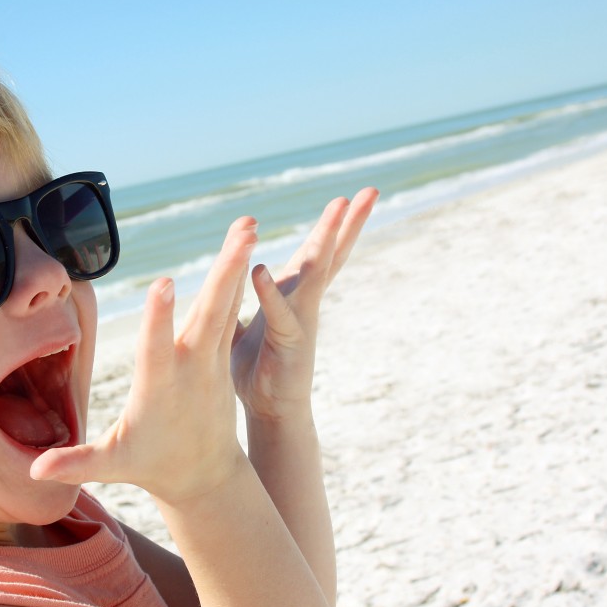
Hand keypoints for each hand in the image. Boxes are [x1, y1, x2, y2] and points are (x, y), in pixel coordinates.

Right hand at [32, 217, 257, 502]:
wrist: (208, 477)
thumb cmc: (153, 466)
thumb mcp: (113, 466)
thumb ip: (75, 463)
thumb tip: (34, 471)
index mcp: (160, 387)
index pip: (156, 347)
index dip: (158, 317)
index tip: (164, 282)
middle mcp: (192, 366)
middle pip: (209, 313)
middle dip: (225, 273)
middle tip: (244, 233)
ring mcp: (212, 358)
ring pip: (224, 303)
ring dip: (235, 263)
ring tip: (247, 223)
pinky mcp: (222, 355)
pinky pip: (230, 310)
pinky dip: (236, 279)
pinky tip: (242, 247)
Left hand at [231, 188, 377, 420]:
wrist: (266, 415)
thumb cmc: (256, 371)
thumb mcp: (244, 328)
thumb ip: (244, 304)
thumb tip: (236, 282)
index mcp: (293, 295)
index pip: (316, 254)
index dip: (331, 228)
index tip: (348, 198)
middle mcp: (304, 303)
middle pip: (329, 255)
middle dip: (348, 224)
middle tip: (369, 192)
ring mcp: (301, 322)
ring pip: (316, 275)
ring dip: (326, 241)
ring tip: (339, 210)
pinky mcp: (289, 345)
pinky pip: (280, 314)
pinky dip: (269, 293)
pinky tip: (260, 270)